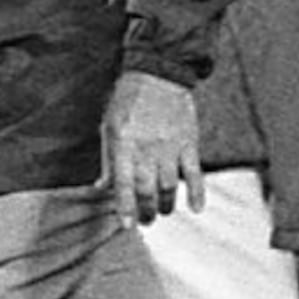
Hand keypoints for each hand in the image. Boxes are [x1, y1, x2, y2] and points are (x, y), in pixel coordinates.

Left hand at [103, 69, 203, 224]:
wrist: (158, 73)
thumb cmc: (128, 101)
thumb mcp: (109, 126)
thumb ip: (108, 159)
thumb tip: (101, 187)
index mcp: (124, 144)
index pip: (124, 184)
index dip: (125, 207)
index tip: (127, 225)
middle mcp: (147, 148)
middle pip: (148, 190)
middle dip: (146, 211)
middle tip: (146, 221)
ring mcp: (170, 146)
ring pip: (170, 185)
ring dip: (167, 204)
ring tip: (163, 211)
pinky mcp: (189, 142)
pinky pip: (195, 172)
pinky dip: (197, 192)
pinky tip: (197, 208)